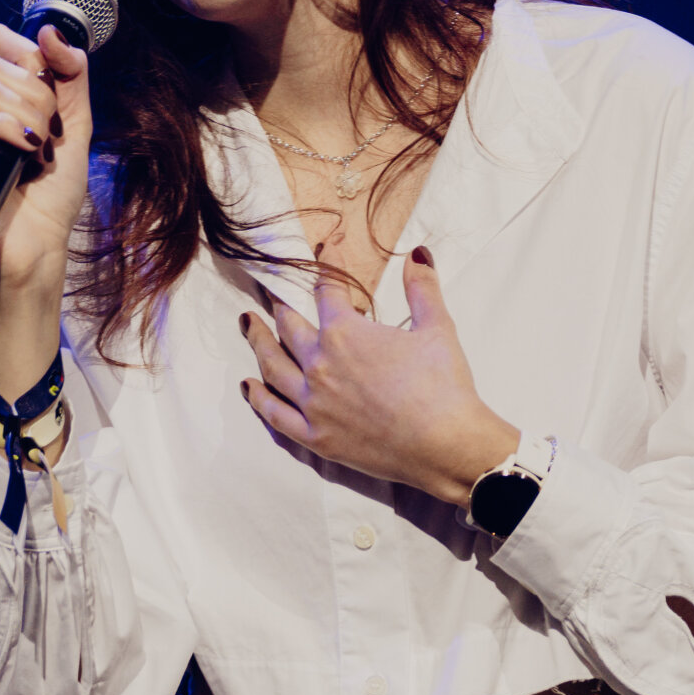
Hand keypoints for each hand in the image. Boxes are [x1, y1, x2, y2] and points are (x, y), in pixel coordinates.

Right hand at [0, 22, 93, 280]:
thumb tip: (50, 30)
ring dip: (25, 116)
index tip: (52, 99)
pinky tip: (23, 154)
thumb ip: (70, 75)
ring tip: (38, 152)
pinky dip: (4, 129)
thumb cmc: (51, 195)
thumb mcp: (73, 124)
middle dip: (36, 96)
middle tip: (48, 136)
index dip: (30, 58)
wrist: (39, 248)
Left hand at [239, 247, 518, 506]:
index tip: (324, 250)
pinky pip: (276, 414)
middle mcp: (319, 365)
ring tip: (249, 326)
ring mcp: (313, 403)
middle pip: (289, 327)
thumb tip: (417, 254)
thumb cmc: (443, 385)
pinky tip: (248, 386)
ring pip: (273, 367)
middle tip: (271, 294)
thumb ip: (421, 288)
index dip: (325, 266)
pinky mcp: (316, 437)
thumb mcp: (436, 327)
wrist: (445, 445)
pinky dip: (258, 398)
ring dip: (258, 343)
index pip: (326, 291)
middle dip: (281, 306)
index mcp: (344, 333)